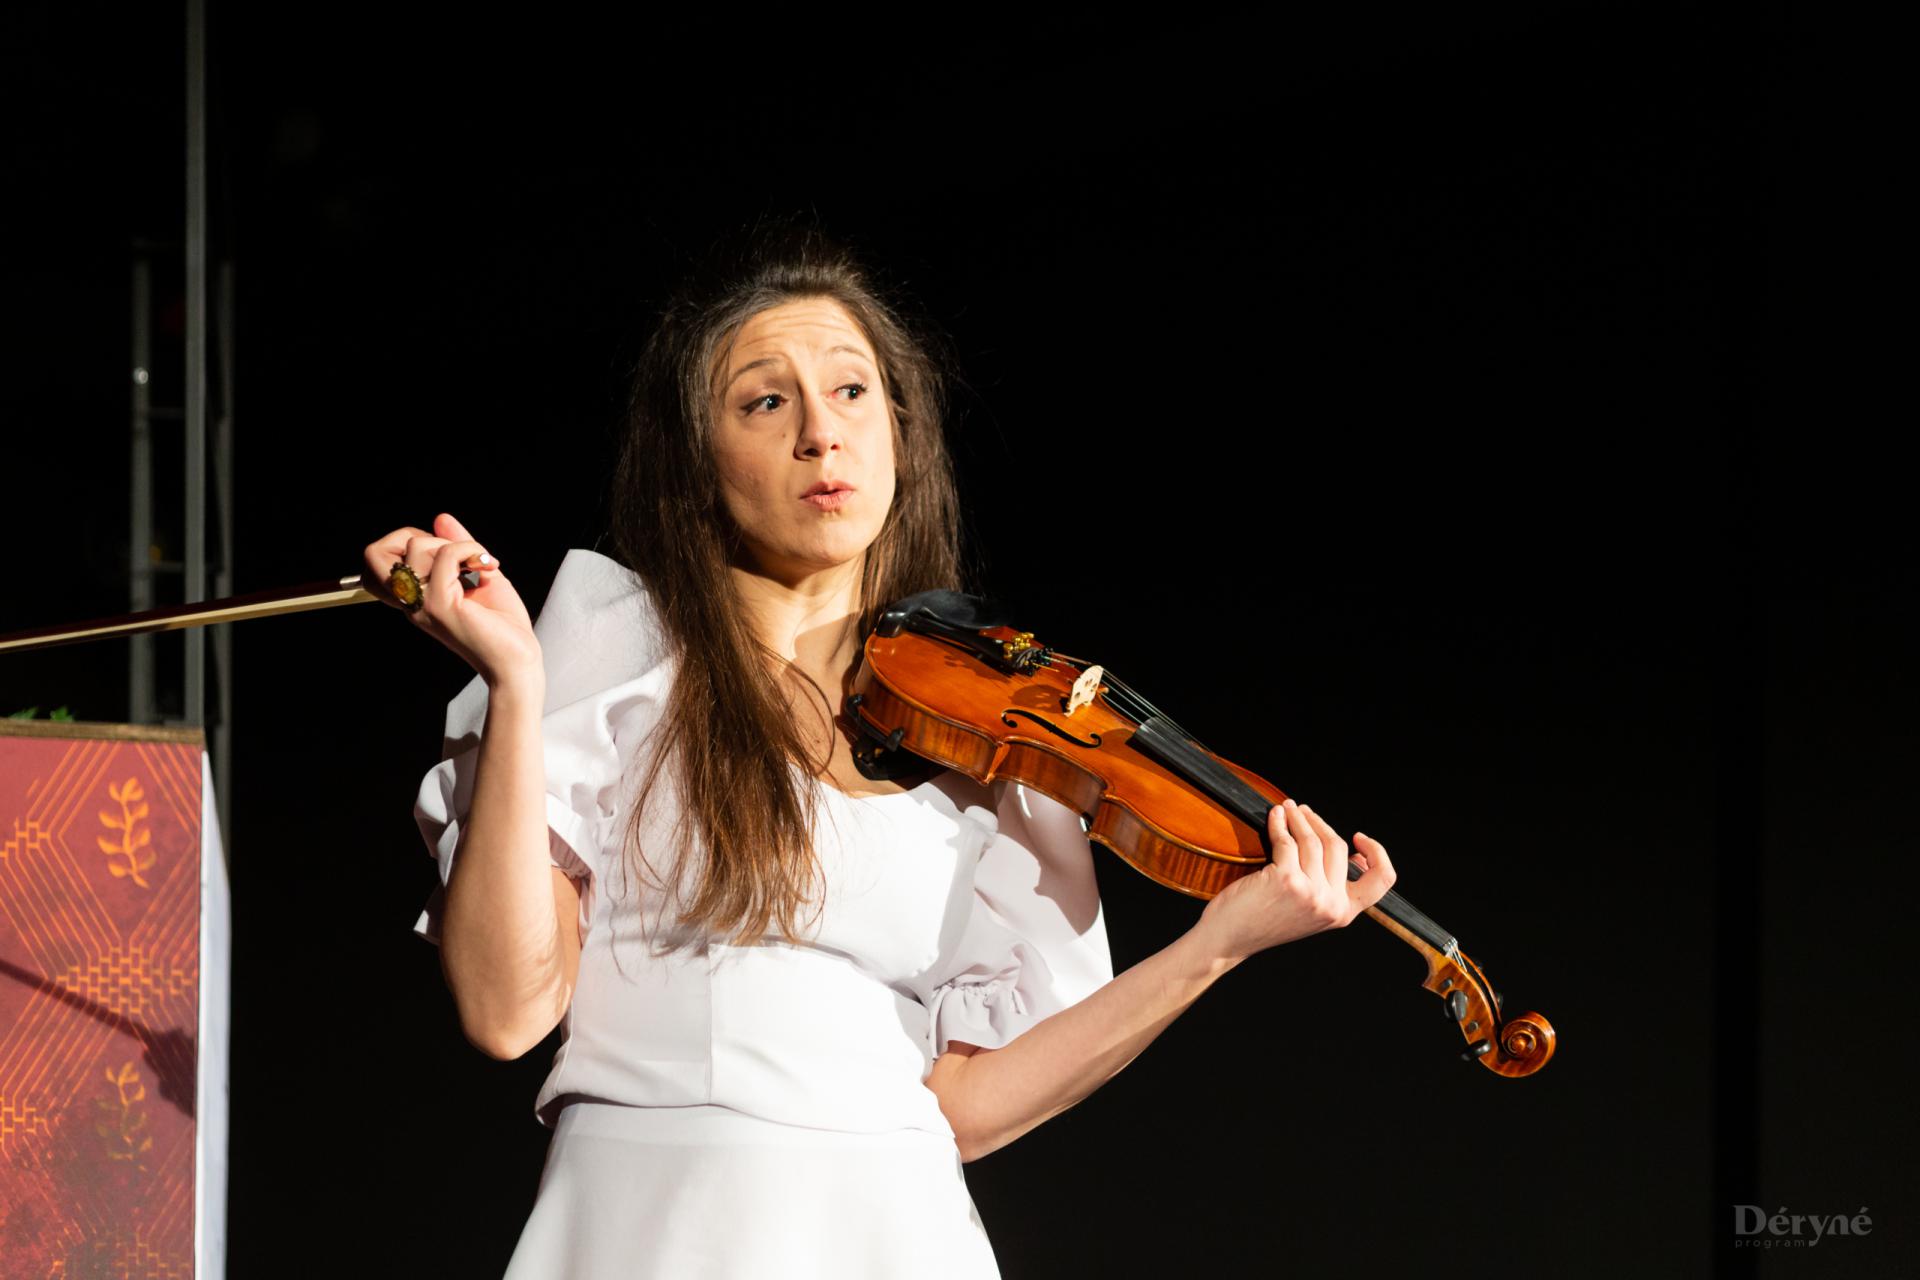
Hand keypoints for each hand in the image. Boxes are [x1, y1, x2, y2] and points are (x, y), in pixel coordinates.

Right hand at [362, 512, 540, 687]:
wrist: (518, 660)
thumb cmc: (502, 624)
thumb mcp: (477, 573)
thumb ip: (457, 546)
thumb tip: (440, 518)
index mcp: (414, 596)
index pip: (376, 558)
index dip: (406, 539)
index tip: (445, 550)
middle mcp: (411, 602)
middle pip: (374, 553)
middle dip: (412, 534)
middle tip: (452, 552)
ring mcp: (422, 604)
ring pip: (417, 546)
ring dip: (455, 544)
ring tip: (479, 563)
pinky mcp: (441, 606)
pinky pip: (447, 556)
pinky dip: (471, 550)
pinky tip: (489, 566)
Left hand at [1191, 798, 1395, 964]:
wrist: (1229, 938)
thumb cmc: (1263, 920)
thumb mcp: (1308, 909)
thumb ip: (1328, 886)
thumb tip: (1347, 852)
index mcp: (1342, 913)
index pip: (1382, 880)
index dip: (1377, 853)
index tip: (1358, 838)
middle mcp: (1331, 905)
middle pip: (1337, 847)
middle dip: (1318, 822)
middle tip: (1303, 811)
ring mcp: (1311, 893)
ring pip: (1312, 840)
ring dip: (1298, 818)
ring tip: (1286, 809)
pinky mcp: (1287, 880)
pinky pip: (1286, 840)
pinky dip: (1279, 823)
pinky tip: (1274, 817)